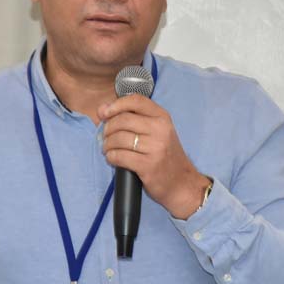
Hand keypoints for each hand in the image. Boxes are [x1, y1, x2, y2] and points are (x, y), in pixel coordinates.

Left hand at [98, 95, 210, 219]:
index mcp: (162, 117)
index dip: (116, 104)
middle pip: (123, 120)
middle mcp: (160, 129)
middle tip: (106, 137)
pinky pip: (120, 156)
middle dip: (108, 128)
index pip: (135, 101)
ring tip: (108, 149)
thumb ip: (131, 118)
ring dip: (107, 145)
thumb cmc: (166, 155)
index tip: (104, 113)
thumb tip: (101, 109)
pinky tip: (113, 159)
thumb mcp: (156, 131)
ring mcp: (155, 148)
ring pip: (119, 139)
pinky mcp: (148, 165)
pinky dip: (111, 157)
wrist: (182, 183)